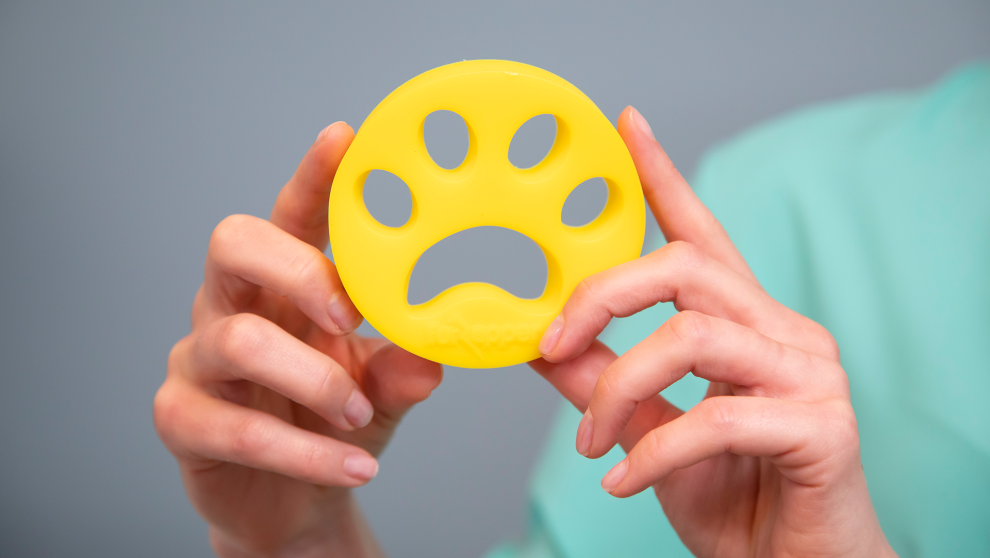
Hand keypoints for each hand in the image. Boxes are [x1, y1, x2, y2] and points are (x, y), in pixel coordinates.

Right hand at [154, 123, 442, 557]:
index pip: (292, 216)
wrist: (292, 500)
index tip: (346, 138)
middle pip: (234, 243)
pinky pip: (236, 428)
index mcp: (283, 285)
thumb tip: (431, 358)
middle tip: (349, 312)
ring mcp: (198, 360)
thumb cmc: (332, 423)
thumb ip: (401, 369)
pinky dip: (305, 451)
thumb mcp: (379, 391)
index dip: (314, 177)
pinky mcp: (182, 419)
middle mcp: (231, 306)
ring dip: (313, 378)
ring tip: (358, 413)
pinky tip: (355, 466)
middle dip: (296, 267)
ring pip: (237, 340)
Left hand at [532, 108, 895, 556]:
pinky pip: (715, 418)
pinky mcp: (823, 426)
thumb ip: (602, 382)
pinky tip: (620, 482)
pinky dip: (652, 452)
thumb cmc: (731, 498)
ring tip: (585, 443)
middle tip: (549, 342)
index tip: (625, 126)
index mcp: (745, 323)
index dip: (663, 177)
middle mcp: (785, 331)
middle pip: (686, 267)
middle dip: (602, 296)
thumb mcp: (646, 432)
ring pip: (693, 336)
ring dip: (618, 390)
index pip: (702, 234)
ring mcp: (812, 373)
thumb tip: (545, 344)